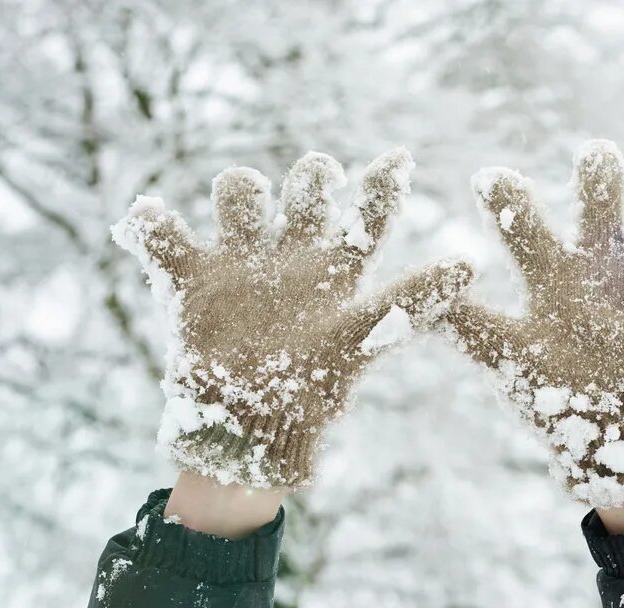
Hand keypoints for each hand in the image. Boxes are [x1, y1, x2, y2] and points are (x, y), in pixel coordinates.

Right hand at [113, 149, 472, 488]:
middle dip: (311, 177)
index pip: (368, 215)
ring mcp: (239, 264)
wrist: (247, 432)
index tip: (400, 159)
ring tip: (245, 208)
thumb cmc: (311, 391)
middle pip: (303, 190)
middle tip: (319, 183)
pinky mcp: (189, 280)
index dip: (383, 185)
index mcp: (336, 271)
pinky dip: (153, 226)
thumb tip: (469, 265)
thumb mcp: (365, 338)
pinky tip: (157, 225)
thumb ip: (411, 299)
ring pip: (238, 196)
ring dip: (240, 191)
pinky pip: (161, 236)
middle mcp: (291, 257)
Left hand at [445, 140, 623, 507]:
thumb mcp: (512, 363)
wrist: (622, 448)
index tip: (490, 181)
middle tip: (595, 173)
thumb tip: (416, 302)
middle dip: (598, 175)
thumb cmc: (562, 403)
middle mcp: (602, 257)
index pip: (526, 215)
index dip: (509, 195)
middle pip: (602, 188)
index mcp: (553, 268)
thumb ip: (469, 328)